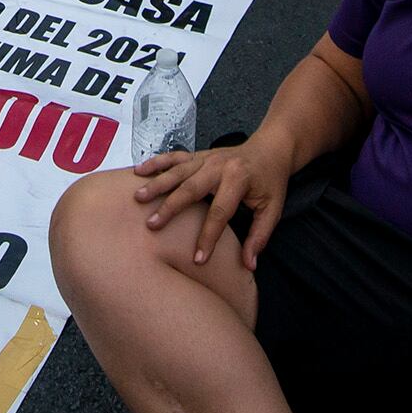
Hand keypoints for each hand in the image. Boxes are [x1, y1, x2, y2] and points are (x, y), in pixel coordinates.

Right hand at [130, 131, 296, 267]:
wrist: (271, 148)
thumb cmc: (271, 181)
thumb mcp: (273, 208)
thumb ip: (260, 236)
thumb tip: (249, 264)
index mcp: (238, 180)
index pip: (220, 212)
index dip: (209, 237)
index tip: (197, 259)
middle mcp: (219, 166)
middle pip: (191, 188)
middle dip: (171, 208)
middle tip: (152, 225)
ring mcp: (206, 157)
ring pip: (177, 171)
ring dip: (157, 184)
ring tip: (138, 197)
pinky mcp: (198, 154)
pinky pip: (174, 157)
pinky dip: (156, 162)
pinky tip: (138, 171)